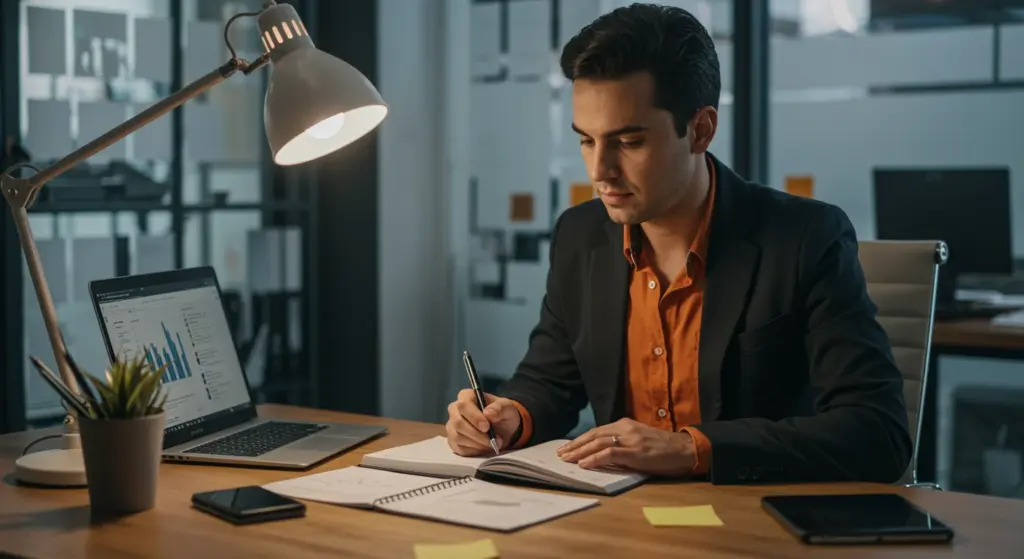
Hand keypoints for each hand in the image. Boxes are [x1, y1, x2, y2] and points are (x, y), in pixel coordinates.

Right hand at [445, 389, 521, 455]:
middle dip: (476, 434)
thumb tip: (488, 413)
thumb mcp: (507, 408)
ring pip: (457, 437)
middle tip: (492, 440)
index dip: (474, 417)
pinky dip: (474, 450)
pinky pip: (459, 448)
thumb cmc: (502, 414)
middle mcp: (455, 410)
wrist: (503, 430)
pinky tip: (484, 447)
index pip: (463, 405)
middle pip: (458, 422)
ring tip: (492, 443)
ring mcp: (452, 426)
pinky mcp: (453, 441)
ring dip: (477, 443)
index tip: (487, 427)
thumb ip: (499, 408)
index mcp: (466, 396)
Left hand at [556, 418, 695, 475]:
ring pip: (598, 443)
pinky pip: (610, 453)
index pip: (597, 431)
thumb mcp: (639, 439)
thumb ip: (621, 442)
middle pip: (593, 435)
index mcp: (625, 425)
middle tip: (560, 454)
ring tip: (566, 459)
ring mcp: (630, 440)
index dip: (580, 440)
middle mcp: (625, 429)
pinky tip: (584, 463)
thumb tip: (601, 452)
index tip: (567, 447)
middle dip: (575, 445)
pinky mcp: (635, 452)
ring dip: (580, 452)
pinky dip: (594, 458)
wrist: (684, 450)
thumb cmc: (662, 448)